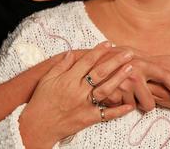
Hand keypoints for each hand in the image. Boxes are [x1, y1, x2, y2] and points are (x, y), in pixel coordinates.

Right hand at [18, 42, 134, 147]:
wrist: (37, 125)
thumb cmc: (40, 101)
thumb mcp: (47, 79)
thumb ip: (61, 65)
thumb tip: (72, 52)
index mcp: (67, 79)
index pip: (86, 61)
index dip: (98, 51)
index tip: (109, 43)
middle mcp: (77, 91)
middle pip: (100, 73)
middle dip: (115, 61)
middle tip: (128, 53)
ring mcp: (83, 105)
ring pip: (105, 90)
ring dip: (119, 79)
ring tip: (131, 69)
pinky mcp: (87, 118)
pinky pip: (105, 115)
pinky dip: (118, 111)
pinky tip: (130, 105)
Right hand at [90, 50, 169, 111]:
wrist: (85, 60)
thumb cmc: (110, 56)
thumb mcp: (130, 52)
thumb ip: (146, 59)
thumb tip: (167, 67)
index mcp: (142, 63)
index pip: (166, 76)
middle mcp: (134, 75)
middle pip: (150, 103)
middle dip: (146, 103)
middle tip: (139, 95)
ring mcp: (122, 87)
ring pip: (135, 107)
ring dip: (131, 102)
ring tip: (123, 90)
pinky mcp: (111, 96)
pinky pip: (121, 108)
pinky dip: (118, 103)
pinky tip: (114, 92)